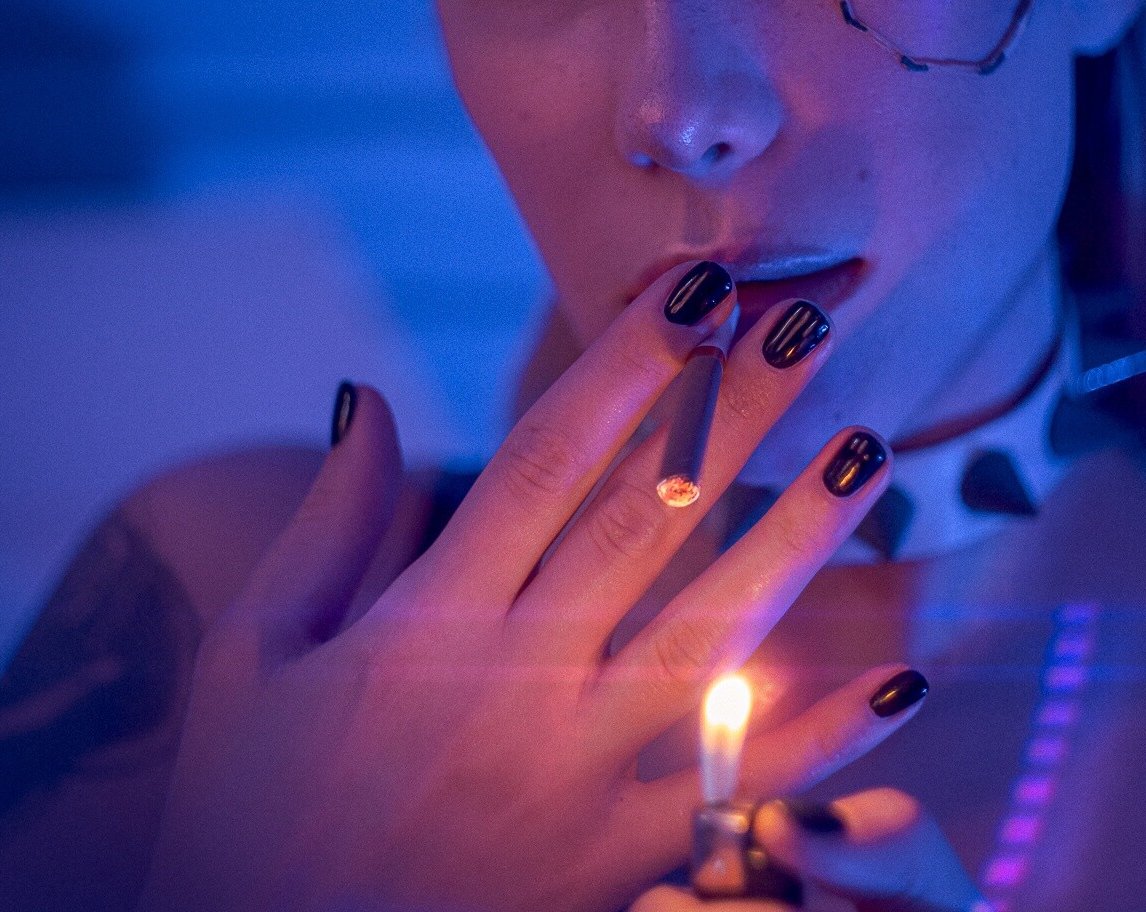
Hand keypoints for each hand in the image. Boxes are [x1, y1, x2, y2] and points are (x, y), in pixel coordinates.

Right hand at [135, 262, 916, 911]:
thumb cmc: (244, 817)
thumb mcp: (251, 660)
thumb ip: (329, 527)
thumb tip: (373, 398)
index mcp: (425, 623)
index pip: (549, 460)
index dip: (630, 367)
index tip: (698, 291)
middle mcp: (515, 687)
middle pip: (647, 522)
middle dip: (733, 413)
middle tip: (809, 322)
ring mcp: (577, 781)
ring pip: (710, 635)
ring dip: (796, 538)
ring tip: (869, 452)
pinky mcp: (616, 867)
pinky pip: (738, 795)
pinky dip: (823, 742)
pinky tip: (900, 680)